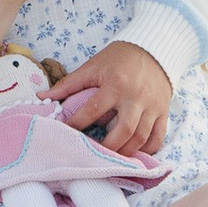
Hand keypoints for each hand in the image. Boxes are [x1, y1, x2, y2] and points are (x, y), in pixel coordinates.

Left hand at [51, 40, 171, 157]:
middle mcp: (135, 97)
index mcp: (115, 84)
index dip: (78, 124)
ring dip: (126, 152)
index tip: (67, 134)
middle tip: (95, 155)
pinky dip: (148, 150)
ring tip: (113, 158)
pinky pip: (158, 137)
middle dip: (108, 147)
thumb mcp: (93, 65)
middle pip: (124, 131)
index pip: (93, 109)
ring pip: (141, 138)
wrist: (152, 48)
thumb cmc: (119, 58)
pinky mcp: (164, 111)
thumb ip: (69, 84)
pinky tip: (135, 153)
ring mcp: (152, 106)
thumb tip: (43, 96)